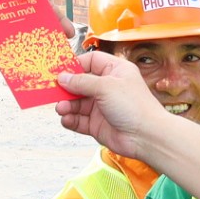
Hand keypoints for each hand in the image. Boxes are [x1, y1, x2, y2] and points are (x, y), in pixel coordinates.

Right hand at [54, 49, 177, 151]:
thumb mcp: (106, 86)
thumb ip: (82, 81)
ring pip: (77, 103)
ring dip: (67, 105)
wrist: (146, 136)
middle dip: (67, 88)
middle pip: (80, 83)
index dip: (75, 65)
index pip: (91, 61)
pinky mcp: (97, 124)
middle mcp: (108, 87)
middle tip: (53, 90)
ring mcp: (102, 106)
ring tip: (61, 108)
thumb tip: (63, 77)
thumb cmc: (134, 106)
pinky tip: (66, 119)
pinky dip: (70, 119)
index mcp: (115, 71)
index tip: (60, 70)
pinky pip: (78, 120)